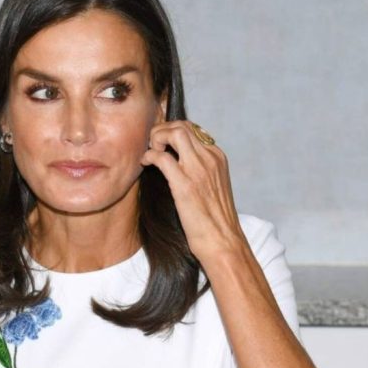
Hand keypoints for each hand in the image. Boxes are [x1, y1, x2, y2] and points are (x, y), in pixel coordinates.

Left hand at [141, 120, 244, 264]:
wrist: (223, 241)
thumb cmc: (216, 220)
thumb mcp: (214, 186)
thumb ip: (201, 170)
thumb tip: (180, 162)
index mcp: (218, 158)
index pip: (193, 129)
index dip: (172, 131)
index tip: (162, 142)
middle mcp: (210, 158)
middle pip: (183, 125)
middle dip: (162, 129)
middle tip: (153, 144)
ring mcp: (198, 170)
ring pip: (175, 133)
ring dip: (157, 137)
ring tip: (150, 150)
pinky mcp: (184, 184)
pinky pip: (162, 157)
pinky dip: (149, 155)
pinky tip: (145, 163)